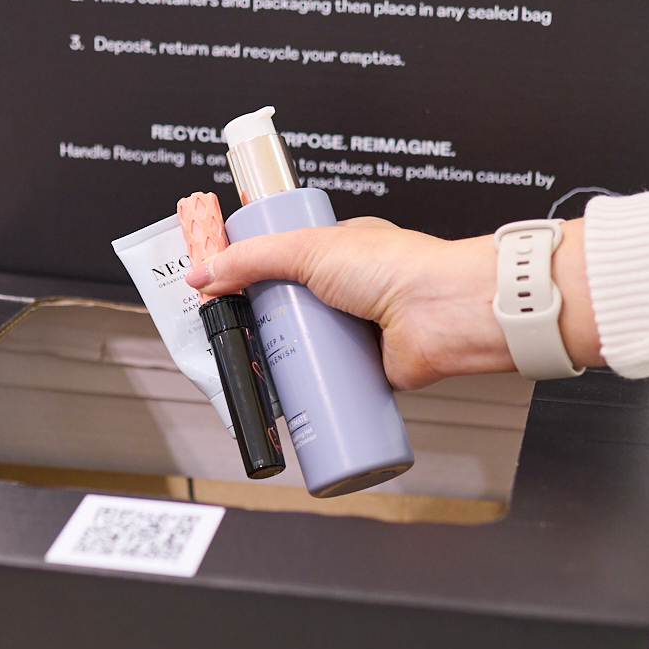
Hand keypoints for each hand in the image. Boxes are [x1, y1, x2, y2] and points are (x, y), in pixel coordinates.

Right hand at [185, 214, 602, 388]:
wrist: (443, 313)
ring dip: (287, 361)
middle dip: (265, 325)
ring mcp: (360, 329)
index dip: (253, 276)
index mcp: (339, 250)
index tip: (225, 291)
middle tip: (238, 338)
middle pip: (292, 310)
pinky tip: (292, 399)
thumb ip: (251, 259)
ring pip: (311, 348)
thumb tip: (204, 274)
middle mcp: (350, 289)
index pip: (283, 260)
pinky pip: (335, 382)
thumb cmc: (399, 267)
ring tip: (258, 371)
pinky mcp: (372, 367)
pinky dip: (315, 391)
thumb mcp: (308, 249)